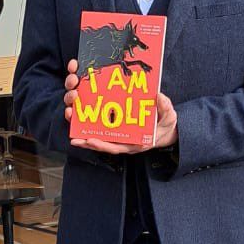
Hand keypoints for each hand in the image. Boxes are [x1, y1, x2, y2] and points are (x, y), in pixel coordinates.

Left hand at [64, 58, 178, 155]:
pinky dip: (93, 127)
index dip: (103, 145)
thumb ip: (165, 108)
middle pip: (104, 145)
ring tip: (74, 132)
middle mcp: (126, 142)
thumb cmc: (167, 124)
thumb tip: (158, 96)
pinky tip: (83, 120)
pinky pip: (104, 130)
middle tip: (75, 139)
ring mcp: (121, 137)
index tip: (90, 141)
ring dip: (87, 136)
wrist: (167, 128)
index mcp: (136, 142)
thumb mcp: (169, 117)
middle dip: (89, 143)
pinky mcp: (119, 131)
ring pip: (101, 138)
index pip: (116, 147)